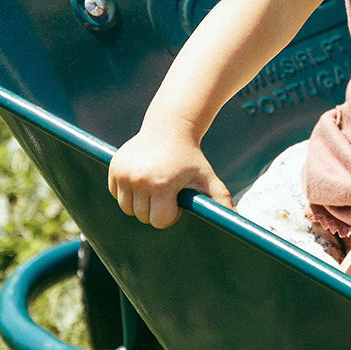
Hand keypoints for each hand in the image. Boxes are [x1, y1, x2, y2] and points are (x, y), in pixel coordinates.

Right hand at [108, 125, 232, 228]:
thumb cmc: (191, 157)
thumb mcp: (208, 177)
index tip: (178, 200)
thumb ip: (221, 199)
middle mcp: (139, 179)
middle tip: (168, 191)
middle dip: (156, 210)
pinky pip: (116, 194)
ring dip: (140, 204)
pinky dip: (128, 193)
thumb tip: (237, 219)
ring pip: (127, 208)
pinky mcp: (114, 168)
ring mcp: (124, 173)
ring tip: (155, 187)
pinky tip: (143, 179)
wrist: (170, 128)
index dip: (171, 214)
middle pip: (143, 216)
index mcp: (162, 184)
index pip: (159, 221)